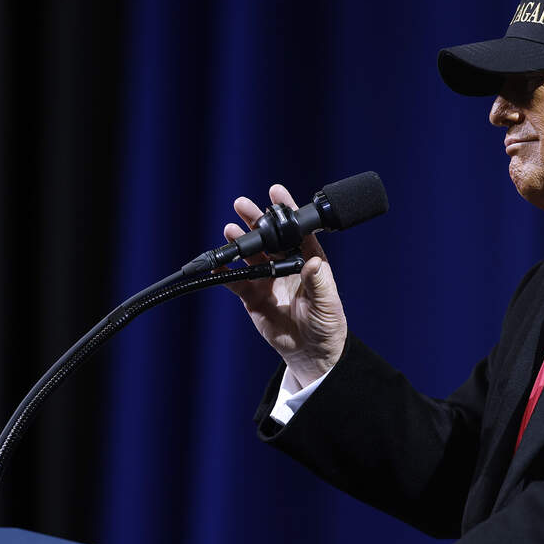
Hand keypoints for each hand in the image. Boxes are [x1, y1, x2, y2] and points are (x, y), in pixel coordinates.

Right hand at [221, 184, 347, 383]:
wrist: (312, 353)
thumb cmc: (327, 325)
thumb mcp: (327, 303)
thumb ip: (319, 282)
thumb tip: (313, 262)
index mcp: (309, 260)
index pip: (297, 230)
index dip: (287, 210)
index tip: (276, 191)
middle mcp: (287, 266)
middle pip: (270, 237)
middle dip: (257, 220)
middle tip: (242, 205)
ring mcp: (269, 280)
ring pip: (251, 255)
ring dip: (241, 242)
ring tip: (230, 229)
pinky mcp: (254, 298)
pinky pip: (236, 282)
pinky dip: (225, 273)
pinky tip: (215, 263)